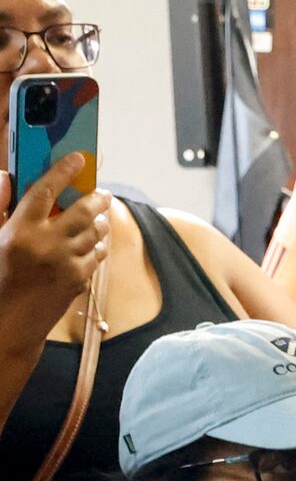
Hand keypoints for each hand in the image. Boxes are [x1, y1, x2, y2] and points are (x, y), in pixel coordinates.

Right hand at [0, 154, 110, 327]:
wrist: (7, 322)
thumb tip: (5, 176)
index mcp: (19, 229)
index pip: (45, 190)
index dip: (64, 170)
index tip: (79, 158)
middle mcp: (46, 243)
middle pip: (81, 211)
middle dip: (95, 198)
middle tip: (102, 191)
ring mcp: (66, 263)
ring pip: (94, 233)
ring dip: (100, 221)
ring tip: (100, 216)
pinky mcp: (79, 280)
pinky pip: (96, 256)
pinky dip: (98, 246)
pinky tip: (96, 243)